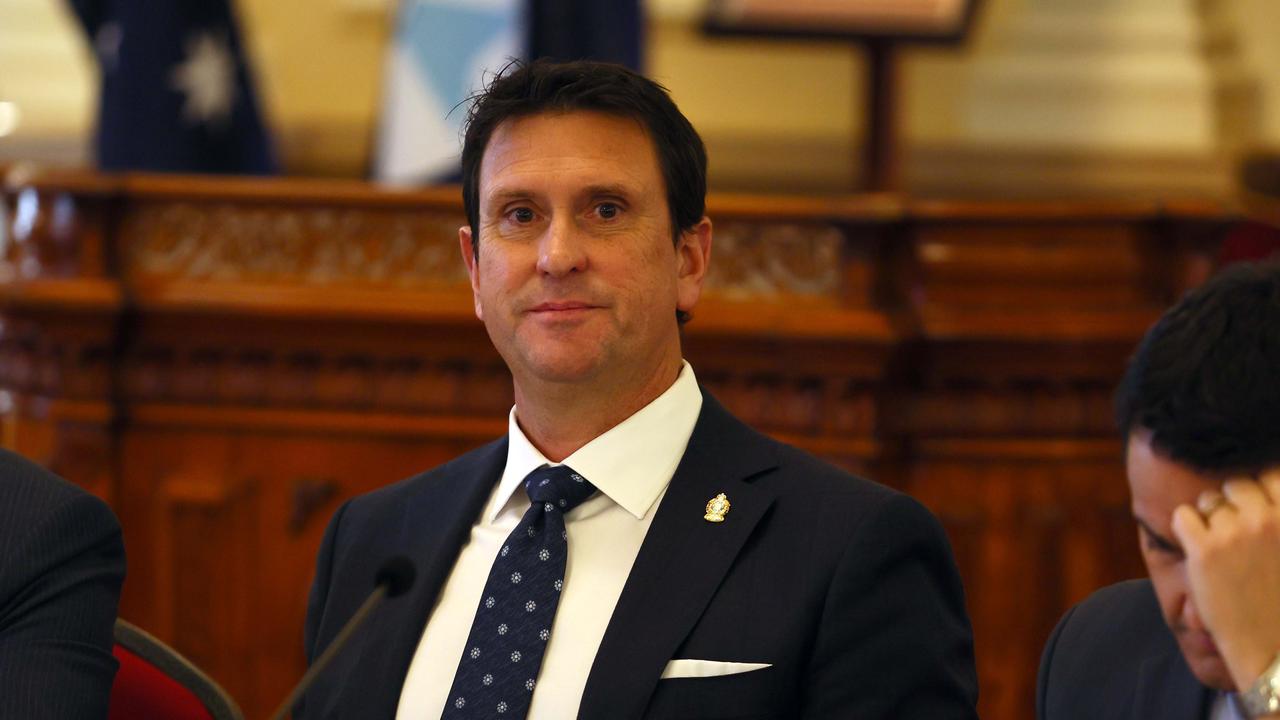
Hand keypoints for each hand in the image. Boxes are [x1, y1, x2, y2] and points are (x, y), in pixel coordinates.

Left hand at [1172, 469, 1279, 690]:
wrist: (1272, 647)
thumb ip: (1279, 521)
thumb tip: (1265, 499)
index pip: (1268, 475)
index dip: (1258, 489)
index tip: (1254, 507)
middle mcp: (1266, 519)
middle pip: (1236, 484)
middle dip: (1231, 502)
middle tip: (1233, 530)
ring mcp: (1234, 533)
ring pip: (1208, 501)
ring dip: (1209, 518)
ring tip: (1219, 546)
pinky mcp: (1203, 549)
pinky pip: (1182, 516)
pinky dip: (1185, 528)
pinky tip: (1196, 548)